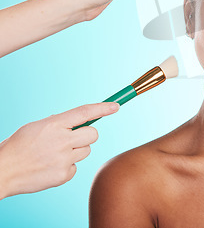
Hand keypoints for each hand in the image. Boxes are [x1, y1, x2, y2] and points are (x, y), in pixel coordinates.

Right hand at [0, 102, 118, 199]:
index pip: (85, 112)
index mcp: (54, 124)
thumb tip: (81, 120)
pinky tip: (51, 166)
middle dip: (87, 135)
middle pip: (93, 134)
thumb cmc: (20, 146)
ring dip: (76, 151)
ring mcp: (63, 159)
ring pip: (86, 150)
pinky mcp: (63, 175)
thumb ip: (60, 123)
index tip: (116, 106)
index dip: (102, 108)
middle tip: (72, 138)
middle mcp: (62, 141)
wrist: (3, 171)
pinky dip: (67, 166)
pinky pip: (76, 167)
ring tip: (55, 154)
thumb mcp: (38, 126)